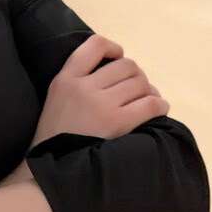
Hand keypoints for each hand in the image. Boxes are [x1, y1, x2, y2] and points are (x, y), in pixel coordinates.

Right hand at [32, 34, 169, 146]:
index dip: (113, 47)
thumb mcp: (57, 97)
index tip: (117, 58)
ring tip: (146, 101)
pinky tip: (157, 109)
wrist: (52, 167)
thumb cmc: (57, 134)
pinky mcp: (117, 122)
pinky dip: (159, 105)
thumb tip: (117, 64)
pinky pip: (150, 104)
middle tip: (135, 89)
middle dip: (135, 75)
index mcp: (65, 79)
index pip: (95, 45)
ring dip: (148, 90)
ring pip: (140, 83)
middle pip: (126, 65)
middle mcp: (83, 87)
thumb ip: (78, 78)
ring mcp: (100, 105)